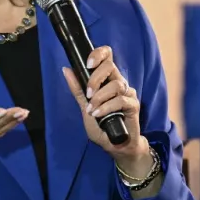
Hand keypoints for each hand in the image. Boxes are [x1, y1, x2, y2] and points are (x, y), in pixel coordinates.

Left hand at [62, 46, 149, 170]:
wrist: (115, 145)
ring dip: (100, 97)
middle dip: (95, 78)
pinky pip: (121, 100)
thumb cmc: (101, 125)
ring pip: (116, 84)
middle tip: (88, 94)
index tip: (88, 64)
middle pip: (110, 66)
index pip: (107, 56)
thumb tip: (66, 69)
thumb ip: (77, 88)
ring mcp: (128, 93)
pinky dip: (107, 107)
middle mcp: (119, 82)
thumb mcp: (84, 106)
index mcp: (107, 79)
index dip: (99, 54)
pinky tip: (98, 114)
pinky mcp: (134, 105)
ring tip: (91, 110)